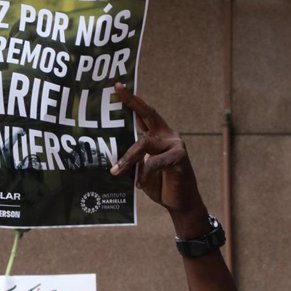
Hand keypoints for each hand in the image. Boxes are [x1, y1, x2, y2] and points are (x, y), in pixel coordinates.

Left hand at [109, 83, 203, 215]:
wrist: (180, 203)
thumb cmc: (159, 184)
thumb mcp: (141, 169)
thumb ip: (132, 158)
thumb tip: (109, 154)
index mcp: (157, 135)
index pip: (143, 114)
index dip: (131, 100)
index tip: (117, 86)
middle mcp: (167, 135)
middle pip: (149, 114)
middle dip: (132, 102)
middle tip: (117, 90)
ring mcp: (175, 145)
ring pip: (145, 143)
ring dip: (129, 157)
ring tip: (116, 171)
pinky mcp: (180, 158)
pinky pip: (155, 162)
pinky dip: (144, 174)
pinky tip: (139, 185)